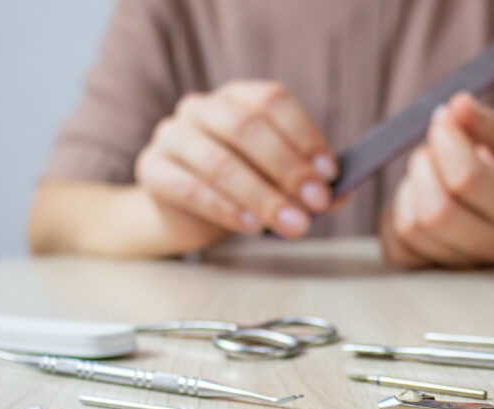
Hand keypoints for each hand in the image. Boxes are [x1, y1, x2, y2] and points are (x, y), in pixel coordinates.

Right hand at [135, 80, 336, 242]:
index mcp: (237, 98)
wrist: (179, 216)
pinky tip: (250, 226)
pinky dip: (225, 208)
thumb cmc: (237, 192)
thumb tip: (342, 195)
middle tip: (316, 205)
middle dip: (287, 169)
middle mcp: (202, 108)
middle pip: (247, 128)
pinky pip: (189, 187)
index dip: (304, 135)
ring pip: (220, 160)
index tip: (330, 174)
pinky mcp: (151, 169)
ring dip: (262, 195)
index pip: (272, 101)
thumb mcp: (275, 184)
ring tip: (291, 225)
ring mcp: (171, 135)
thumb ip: (306, 184)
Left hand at [380, 92, 493, 268]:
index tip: (446, 120)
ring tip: (430, 173)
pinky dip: (395, 217)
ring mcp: (462, 264)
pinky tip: (417, 198)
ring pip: (411, 229)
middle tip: (433, 149)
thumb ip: (489, 122)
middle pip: (435, 212)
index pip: (466, 179)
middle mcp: (493, 246)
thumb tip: (455, 105)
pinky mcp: (433, 270)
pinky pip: (395, 250)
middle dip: (424, 168)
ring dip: (409, 189)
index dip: (445, 141)